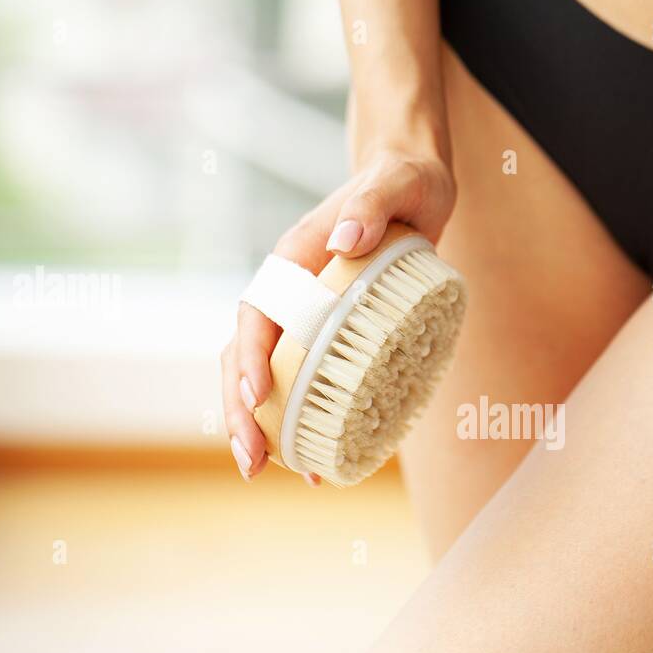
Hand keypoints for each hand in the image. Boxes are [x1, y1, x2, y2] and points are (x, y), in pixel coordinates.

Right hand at [220, 149, 455, 482]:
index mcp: (293, 260)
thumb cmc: (405, 181)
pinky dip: (300, 416)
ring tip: (270, 471)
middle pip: (246, 356)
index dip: (252, 358)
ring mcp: (303, 315)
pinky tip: (315, 456)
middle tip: (250, 463)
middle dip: (241, 411)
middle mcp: (288, 291)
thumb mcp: (397, 185)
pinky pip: (301, 378)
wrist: (411, 181)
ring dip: (262, 424)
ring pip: (266, 375)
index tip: (257, 398)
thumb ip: (371, 205)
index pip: (258, 314)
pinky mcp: (326, 332)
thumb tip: (346, 239)